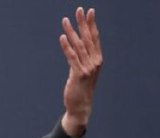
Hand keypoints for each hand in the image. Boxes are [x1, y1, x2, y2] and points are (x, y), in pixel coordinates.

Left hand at [59, 7, 102, 137]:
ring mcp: (88, 68)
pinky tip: (62, 37)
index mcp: (97, 59)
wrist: (81, 106)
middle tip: (78, 10)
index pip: (94, 38)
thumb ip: (80, 59)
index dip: (91, 24)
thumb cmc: (81, 88)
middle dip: (83, 23)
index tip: (89, 11)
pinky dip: (67, 46)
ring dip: (71, 31)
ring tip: (65, 20)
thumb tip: (74, 47)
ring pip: (79, 46)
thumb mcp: (82, 71)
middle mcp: (95, 62)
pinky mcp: (78, 74)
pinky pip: (72, 57)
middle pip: (87, 38)